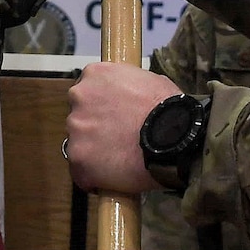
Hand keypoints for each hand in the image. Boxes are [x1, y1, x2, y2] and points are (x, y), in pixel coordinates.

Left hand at [66, 62, 181, 194]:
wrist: (173, 136)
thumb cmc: (168, 108)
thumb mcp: (149, 81)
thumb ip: (127, 88)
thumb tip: (128, 99)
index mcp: (95, 74)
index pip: (87, 91)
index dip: (100, 106)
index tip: (111, 117)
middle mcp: (80, 96)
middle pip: (79, 115)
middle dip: (94, 128)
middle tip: (116, 138)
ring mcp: (76, 127)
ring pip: (79, 142)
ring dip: (94, 151)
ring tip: (119, 158)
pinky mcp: (78, 156)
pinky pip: (80, 170)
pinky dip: (93, 175)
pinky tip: (112, 175)